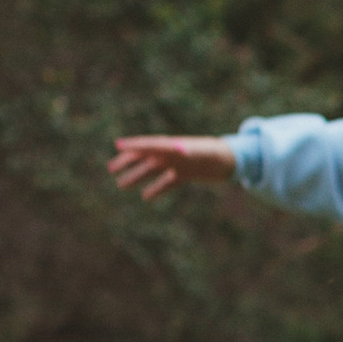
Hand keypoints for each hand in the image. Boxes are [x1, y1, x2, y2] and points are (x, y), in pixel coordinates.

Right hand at [108, 135, 238, 199]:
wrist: (231, 161)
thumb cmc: (216, 153)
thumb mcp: (202, 152)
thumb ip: (190, 150)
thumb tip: (177, 149)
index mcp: (173, 145)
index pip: (149, 144)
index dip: (133, 145)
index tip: (117, 146)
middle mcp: (172, 154)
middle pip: (145, 157)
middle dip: (128, 162)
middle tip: (111, 169)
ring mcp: (177, 165)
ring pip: (152, 170)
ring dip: (137, 176)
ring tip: (121, 184)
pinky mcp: (184, 175)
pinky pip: (166, 183)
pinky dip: (156, 189)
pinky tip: (145, 197)